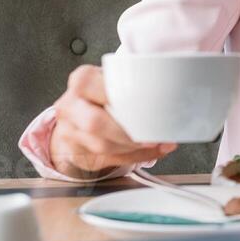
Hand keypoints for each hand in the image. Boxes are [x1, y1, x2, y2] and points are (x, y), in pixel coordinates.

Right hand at [48, 65, 176, 178]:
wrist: (75, 114)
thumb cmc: (100, 95)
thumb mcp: (110, 81)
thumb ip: (130, 86)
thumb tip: (168, 92)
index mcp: (82, 81)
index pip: (101, 91)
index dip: (124, 103)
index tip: (146, 110)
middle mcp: (71, 106)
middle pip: (96, 123)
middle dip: (128, 133)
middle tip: (152, 135)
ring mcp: (70, 132)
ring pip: (103, 145)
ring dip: (135, 147)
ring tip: (157, 142)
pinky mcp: (79, 153)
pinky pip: (111, 159)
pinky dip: (137, 156)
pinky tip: (153, 151)